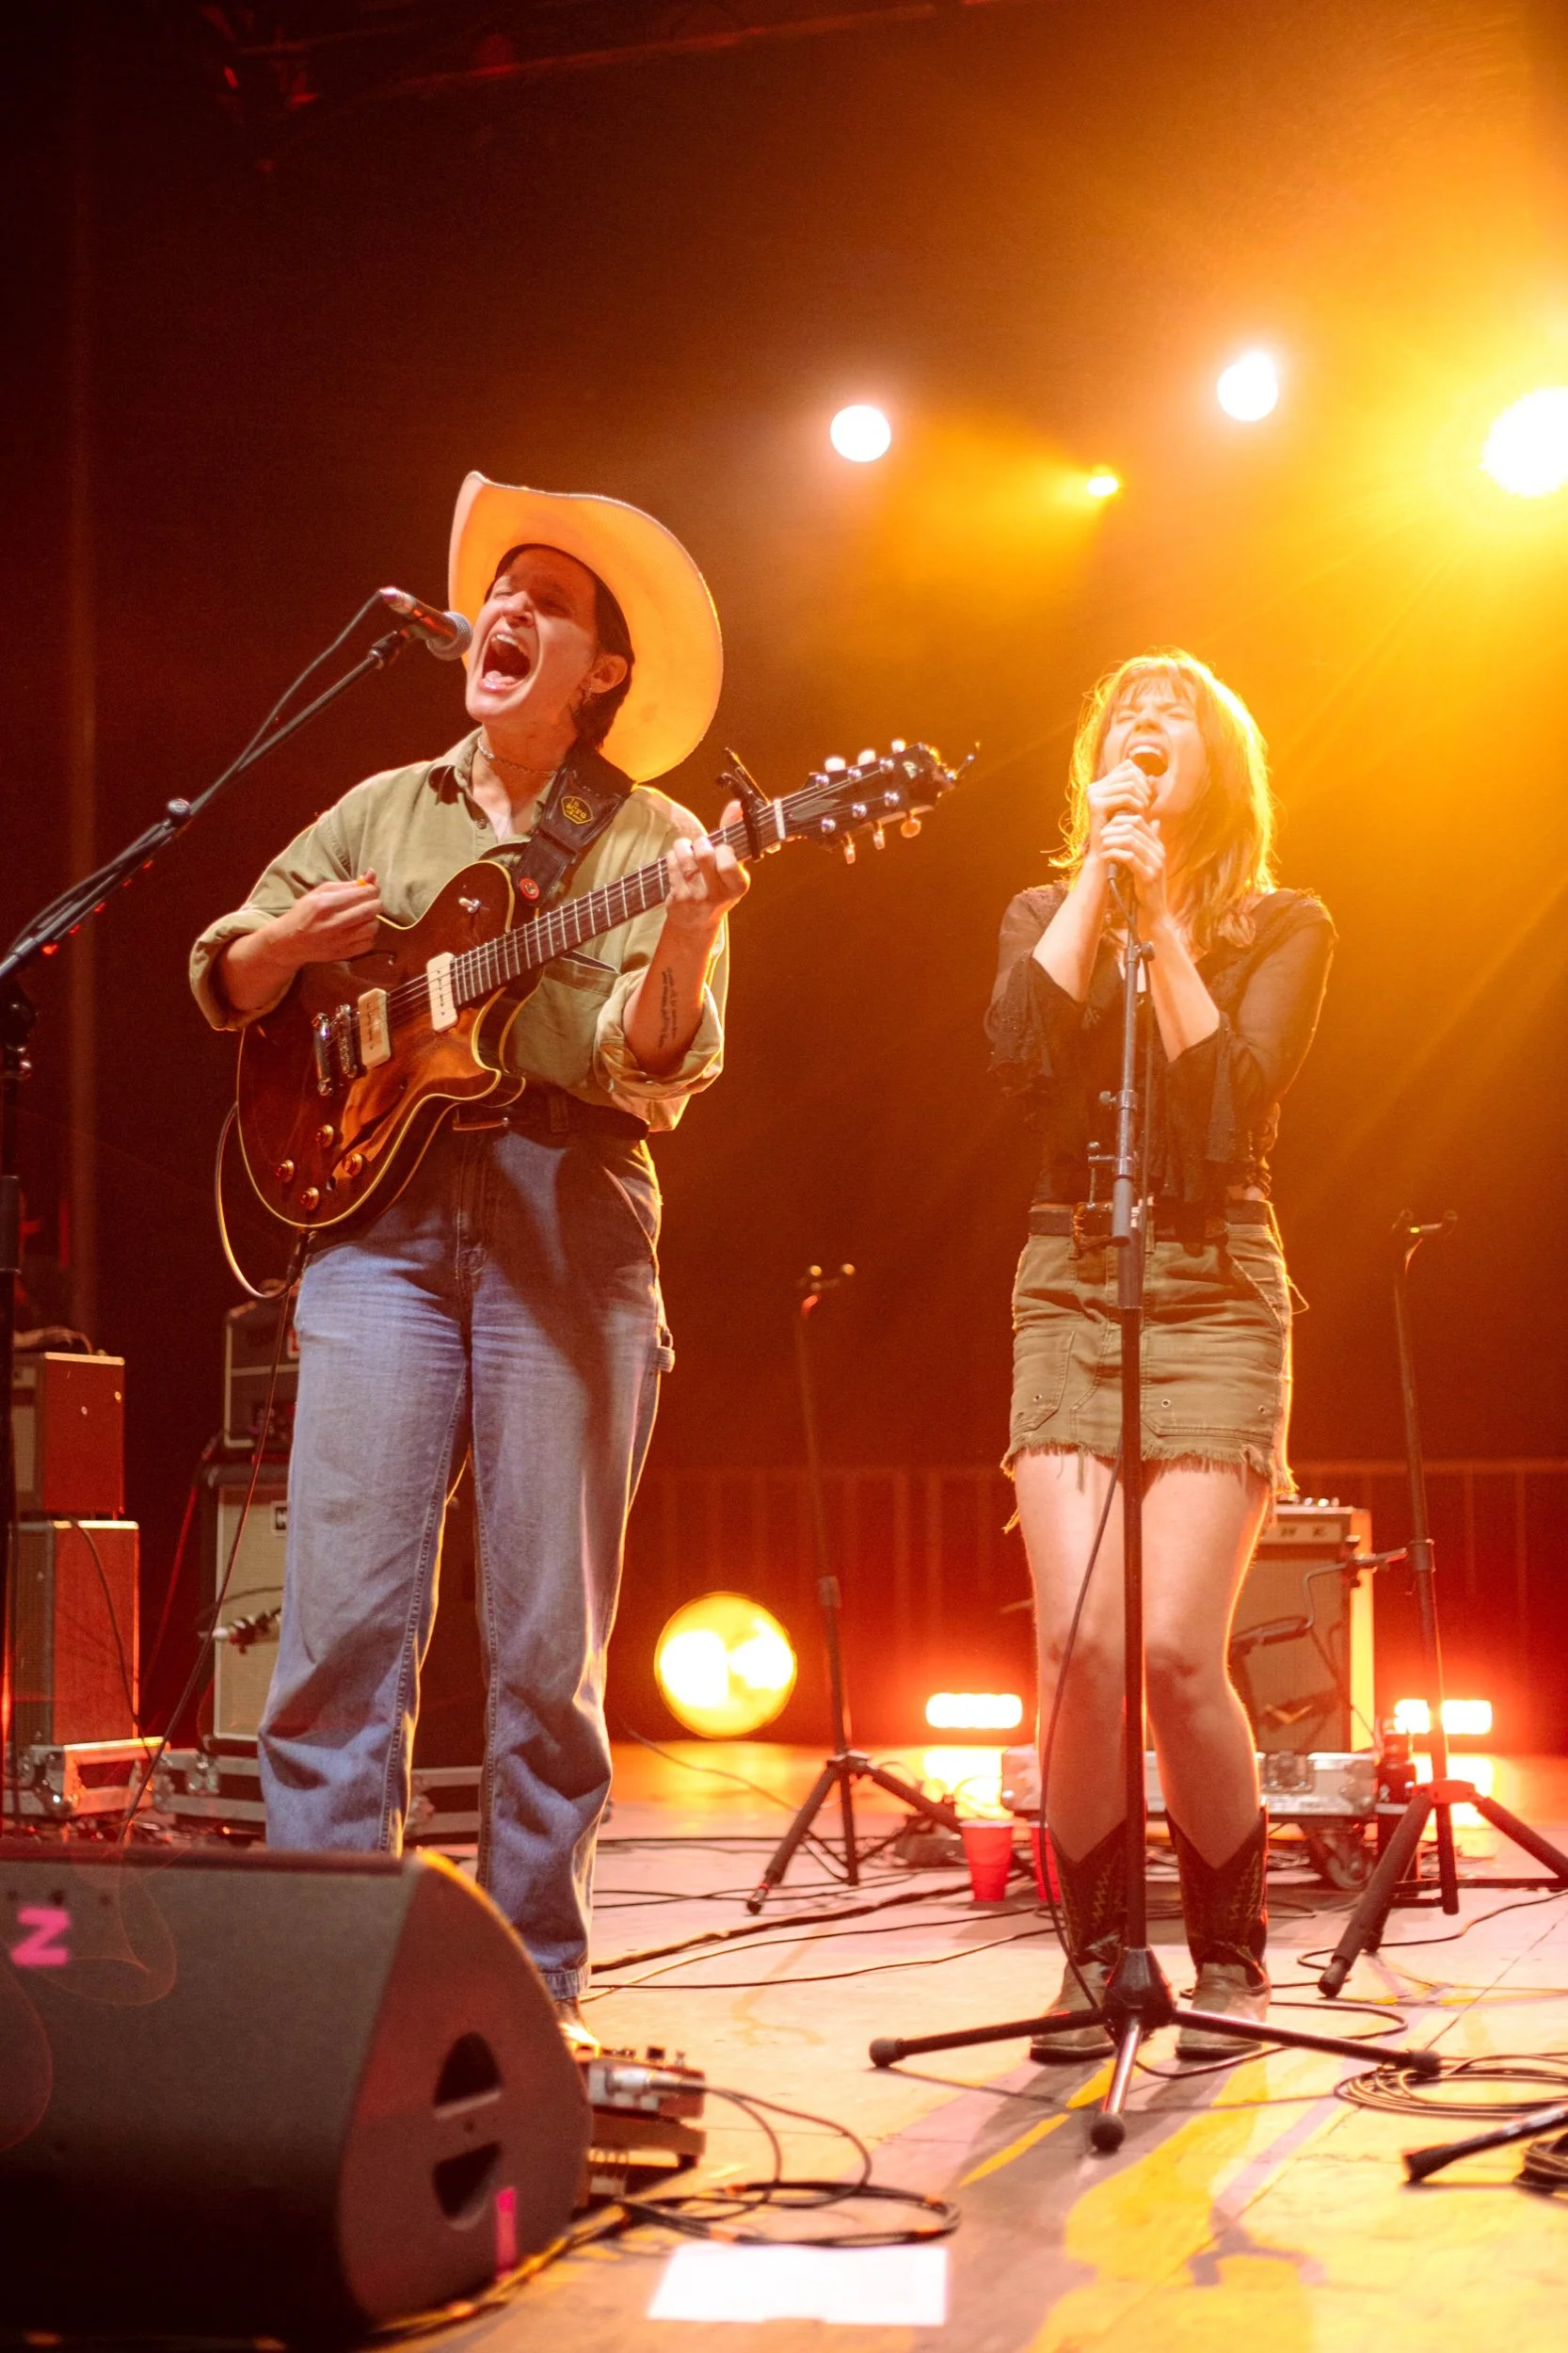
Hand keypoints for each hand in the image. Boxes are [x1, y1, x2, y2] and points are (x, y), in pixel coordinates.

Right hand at [275, 876, 383, 968]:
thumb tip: (372, 874)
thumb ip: (347, 884)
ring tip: (362, 917)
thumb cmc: (305, 912)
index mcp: (326, 903)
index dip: (372, 889)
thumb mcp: (320, 892)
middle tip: (369, 902)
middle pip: (371, 910)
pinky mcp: (343, 954)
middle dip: (375, 902)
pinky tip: (358, 931)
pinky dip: (368, 935)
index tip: (370, 889)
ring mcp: (339, 941)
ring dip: (372, 919)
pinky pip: (369, 943)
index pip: (364, 893)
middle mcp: (334, 923)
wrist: (290, 942)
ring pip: (373, 927)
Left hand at [662, 803, 749, 934]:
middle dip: (701, 843)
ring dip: (683, 847)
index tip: (721, 848)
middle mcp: (717, 894)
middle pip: (704, 854)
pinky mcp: (677, 897)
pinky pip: (671, 863)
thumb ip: (733, 833)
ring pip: (685, 856)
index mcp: (737, 886)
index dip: (722, 849)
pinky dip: (673, 856)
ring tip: (687, 850)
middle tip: (702, 846)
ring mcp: (695, 897)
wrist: (697, 922)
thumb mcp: (731, 866)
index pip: (728, 862)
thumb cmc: (717, 887)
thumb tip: (735, 805)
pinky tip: (678, 861)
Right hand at [1085, 760, 1153, 866]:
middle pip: (1130, 772)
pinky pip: (1125, 797)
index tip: (1148, 794)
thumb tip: (1152, 776)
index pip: (1127, 766)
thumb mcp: (1134, 808)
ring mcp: (1093, 794)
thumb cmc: (1121, 830)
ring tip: (1145, 811)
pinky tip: (1141, 816)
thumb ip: (1141, 792)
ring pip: (1129, 784)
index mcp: (1101, 784)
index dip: (1142, 776)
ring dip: (1142, 797)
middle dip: (1144, 787)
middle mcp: (1094, 786)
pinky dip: (1137, 805)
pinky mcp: (1096, 805)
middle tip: (1148, 804)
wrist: (1107, 852)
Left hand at [1099, 809, 1169, 927]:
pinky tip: (1104, 857)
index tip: (1106, 828)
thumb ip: (1144, 846)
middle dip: (1113, 829)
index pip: (1139, 821)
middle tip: (1100, 836)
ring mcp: (1156, 864)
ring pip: (1131, 841)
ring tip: (1100, 846)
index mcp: (1158, 846)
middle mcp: (1159, 852)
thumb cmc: (1145, 889)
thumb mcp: (1145, 864)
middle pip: (1134, 828)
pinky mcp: (1149, 876)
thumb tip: (1150, 824)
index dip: (1120, 820)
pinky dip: (1113, 854)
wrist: (1154, 914)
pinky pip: (1129, 858)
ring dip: (1111, 841)